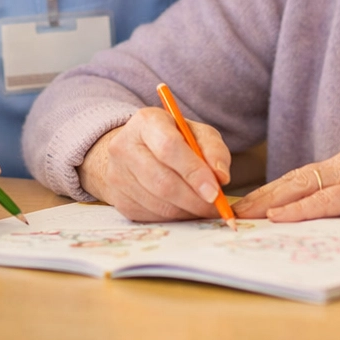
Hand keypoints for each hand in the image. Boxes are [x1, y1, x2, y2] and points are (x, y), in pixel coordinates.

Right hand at [77, 107, 231, 221]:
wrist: (133, 149)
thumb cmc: (172, 138)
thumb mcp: (195, 132)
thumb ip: (213, 149)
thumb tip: (221, 177)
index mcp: (146, 122)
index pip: (169, 147)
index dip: (194, 172)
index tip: (215, 191)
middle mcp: (124, 147)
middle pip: (162, 181)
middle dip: (194, 199)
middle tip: (216, 207)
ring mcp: (117, 175)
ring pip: (159, 204)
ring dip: (187, 210)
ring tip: (202, 206)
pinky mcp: (119, 200)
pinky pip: (152, 216)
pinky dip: (175, 217)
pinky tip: (184, 208)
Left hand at [234, 145, 339, 223]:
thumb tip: (327, 222)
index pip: (305, 176)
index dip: (276, 189)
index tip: (253, 202)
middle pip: (296, 177)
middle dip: (264, 194)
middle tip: (236, 208)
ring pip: (304, 185)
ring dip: (271, 201)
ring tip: (246, 213)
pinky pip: (327, 200)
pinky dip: (300, 208)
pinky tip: (279, 217)